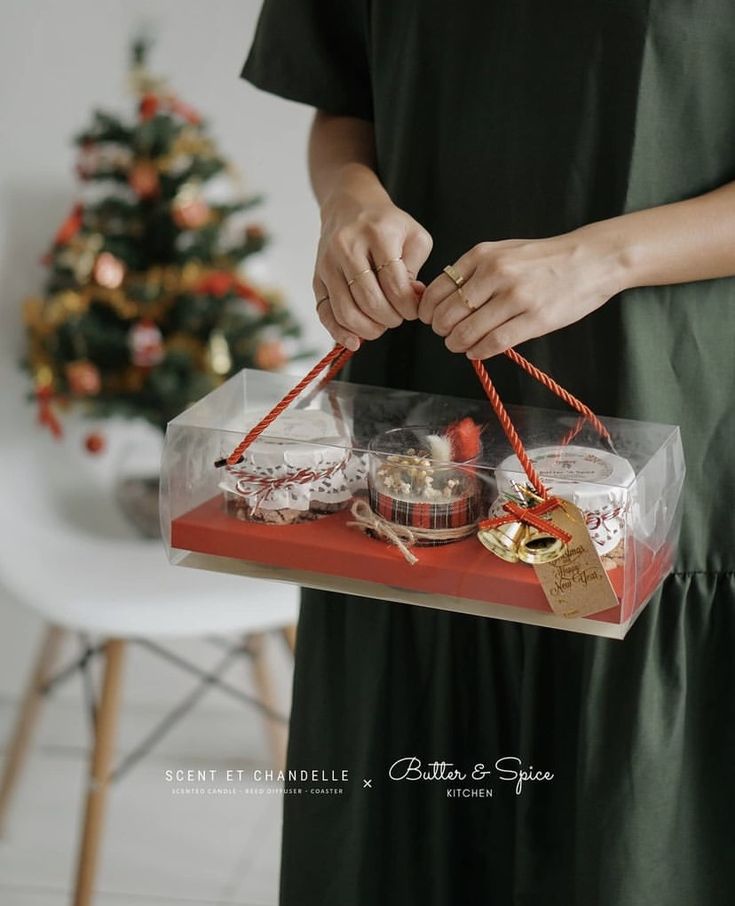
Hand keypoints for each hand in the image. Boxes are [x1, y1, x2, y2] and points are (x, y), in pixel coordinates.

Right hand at [314, 168, 432, 349]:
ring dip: (369, 330)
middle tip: (398, 318)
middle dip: (390, 320)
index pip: (395, 285)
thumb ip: (416, 270)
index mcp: (378, 234)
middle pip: (370, 302)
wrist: (349, 205)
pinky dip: (339, 333)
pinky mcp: (317, 278)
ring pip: (346, 312)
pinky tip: (355, 342)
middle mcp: (348, 247)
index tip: (413, 310)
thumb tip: (413, 301)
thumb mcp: (413, 237)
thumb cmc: (387, 225)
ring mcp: (328, 263)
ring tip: (381, 325)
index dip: (408, 308)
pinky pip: (324, 313)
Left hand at [418, 227, 626, 358]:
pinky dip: (479, 351)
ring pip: (468, 331)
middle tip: (446, 335)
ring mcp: (516, 297)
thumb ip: (475, 269)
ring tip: (460, 345)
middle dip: (442, 330)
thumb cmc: (545, 259)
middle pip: (449, 313)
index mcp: (484, 255)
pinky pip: (494, 343)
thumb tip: (444, 297)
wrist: (591, 259)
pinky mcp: (534, 319)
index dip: (429, 310)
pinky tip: (477, 351)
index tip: (431, 319)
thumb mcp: (504, 251)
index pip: (439, 289)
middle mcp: (496, 274)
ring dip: (458, 344)